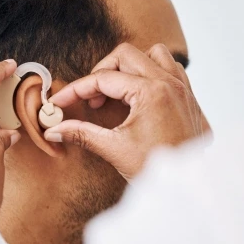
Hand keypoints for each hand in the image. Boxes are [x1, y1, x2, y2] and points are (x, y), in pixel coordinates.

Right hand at [45, 43, 210, 181]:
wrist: (189, 188)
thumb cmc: (156, 169)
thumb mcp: (114, 149)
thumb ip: (81, 134)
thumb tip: (54, 130)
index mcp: (151, 93)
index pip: (104, 79)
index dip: (76, 89)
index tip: (60, 101)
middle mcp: (169, 83)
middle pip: (125, 56)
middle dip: (101, 73)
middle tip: (89, 98)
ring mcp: (182, 88)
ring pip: (152, 54)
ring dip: (129, 68)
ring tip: (115, 92)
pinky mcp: (188, 97)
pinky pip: (169, 68)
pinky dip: (150, 74)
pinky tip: (138, 96)